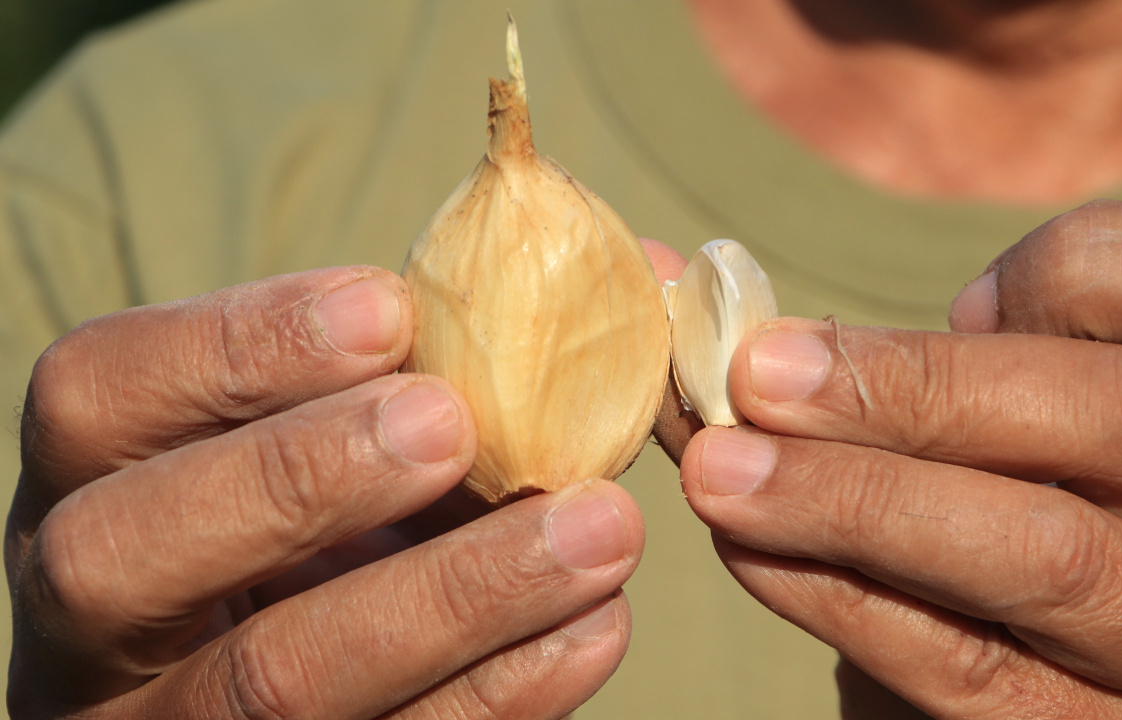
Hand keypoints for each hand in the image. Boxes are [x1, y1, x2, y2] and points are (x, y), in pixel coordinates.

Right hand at [7, 266, 642, 718]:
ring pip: (275, 681)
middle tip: (453, 424)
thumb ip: (376, 378)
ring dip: (455, 595)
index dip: (235, 346)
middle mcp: (89, 622)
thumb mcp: (312, 431)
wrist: (313, 654)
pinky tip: (595, 622)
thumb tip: (526, 309)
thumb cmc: (321, 506)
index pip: (95, 398)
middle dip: (299, 477)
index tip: (390, 307)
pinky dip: (504, 689)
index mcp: (85, 488)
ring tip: (598, 528)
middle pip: (123, 556)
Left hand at [676, 201, 1121, 717]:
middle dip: (914, 386)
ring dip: (853, 498)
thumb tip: (719, 302)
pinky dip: (845, 600)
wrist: (1049, 694)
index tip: (957, 299)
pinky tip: (756, 552)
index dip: (1083, 270)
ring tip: (720, 468)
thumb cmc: (1018, 522)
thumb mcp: (1014, 434)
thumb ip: (926, 360)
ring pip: (1046, 555)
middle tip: (758, 375)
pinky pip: (975, 674)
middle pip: (1120, 416)